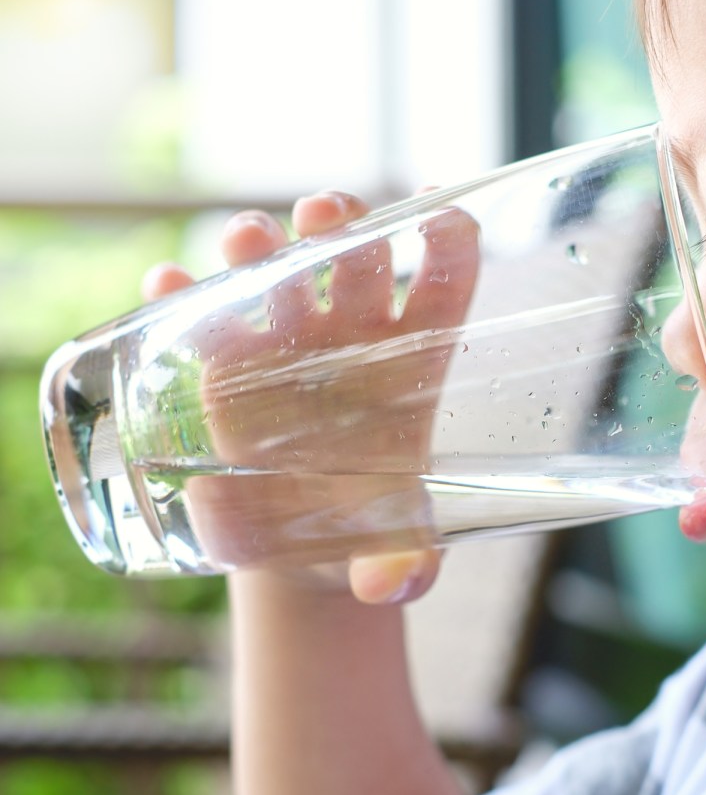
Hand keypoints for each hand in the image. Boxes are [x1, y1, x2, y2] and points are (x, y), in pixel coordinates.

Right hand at [142, 191, 478, 600]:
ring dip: (263, 245)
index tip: (443, 212)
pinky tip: (168, 283)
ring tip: (247, 239)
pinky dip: (184, 296)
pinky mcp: (231, 372)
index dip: (448, 244)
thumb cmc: (369, 535)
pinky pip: (206, 321)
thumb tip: (391, 582)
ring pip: (280, 275)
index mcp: (417, 367)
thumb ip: (405, 566)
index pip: (444, 287)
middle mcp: (355, 344)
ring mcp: (290, 351)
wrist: (307, 547)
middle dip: (342, 225)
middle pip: (357, 260)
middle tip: (325, 213)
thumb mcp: (396, 556)